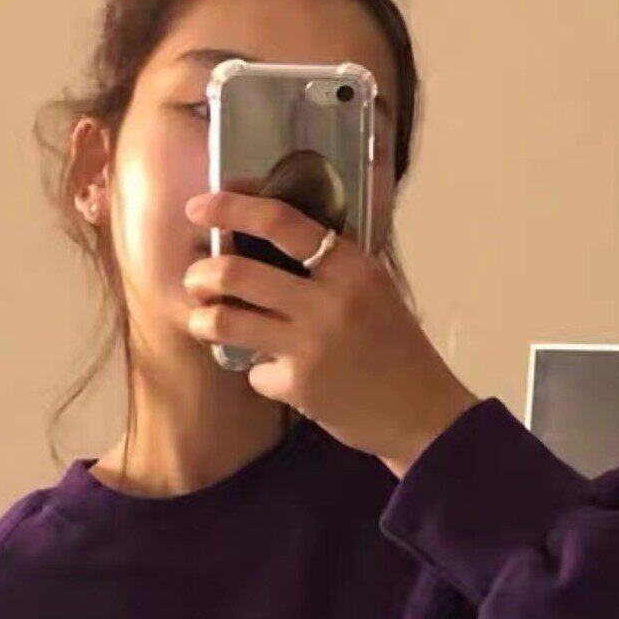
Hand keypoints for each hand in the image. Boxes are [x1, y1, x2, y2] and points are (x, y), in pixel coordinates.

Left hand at [183, 189, 479, 473]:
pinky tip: (279, 378)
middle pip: (238, 272)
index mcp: (352, 266)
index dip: (232, 207)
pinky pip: (254, 372)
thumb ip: (331, 265)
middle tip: (195, 280)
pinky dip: (258, 374)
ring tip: (201, 321)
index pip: (281, 221)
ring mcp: (311, 345)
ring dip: (202, 319)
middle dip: (202, 274)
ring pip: (227, 321)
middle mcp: (329, 300)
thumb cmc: (397, 348)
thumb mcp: (375, 289)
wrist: (423, 412)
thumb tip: (270, 236)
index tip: (200, 205)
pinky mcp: (300, 386)